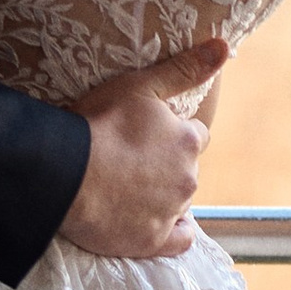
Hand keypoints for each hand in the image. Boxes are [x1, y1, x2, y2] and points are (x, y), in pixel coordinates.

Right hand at [60, 41, 228, 261]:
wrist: (66, 172)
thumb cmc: (99, 124)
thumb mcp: (140, 85)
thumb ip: (184, 69)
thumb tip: (224, 48)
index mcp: (189, 141)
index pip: (195, 136)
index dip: (173, 134)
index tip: (148, 135)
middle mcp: (189, 178)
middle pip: (185, 170)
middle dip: (166, 166)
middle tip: (130, 161)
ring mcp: (172, 212)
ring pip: (178, 202)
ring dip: (162, 195)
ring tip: (128, 189)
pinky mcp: (153, 241)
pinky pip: (178, 240)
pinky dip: (171, 233)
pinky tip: (154, 224)